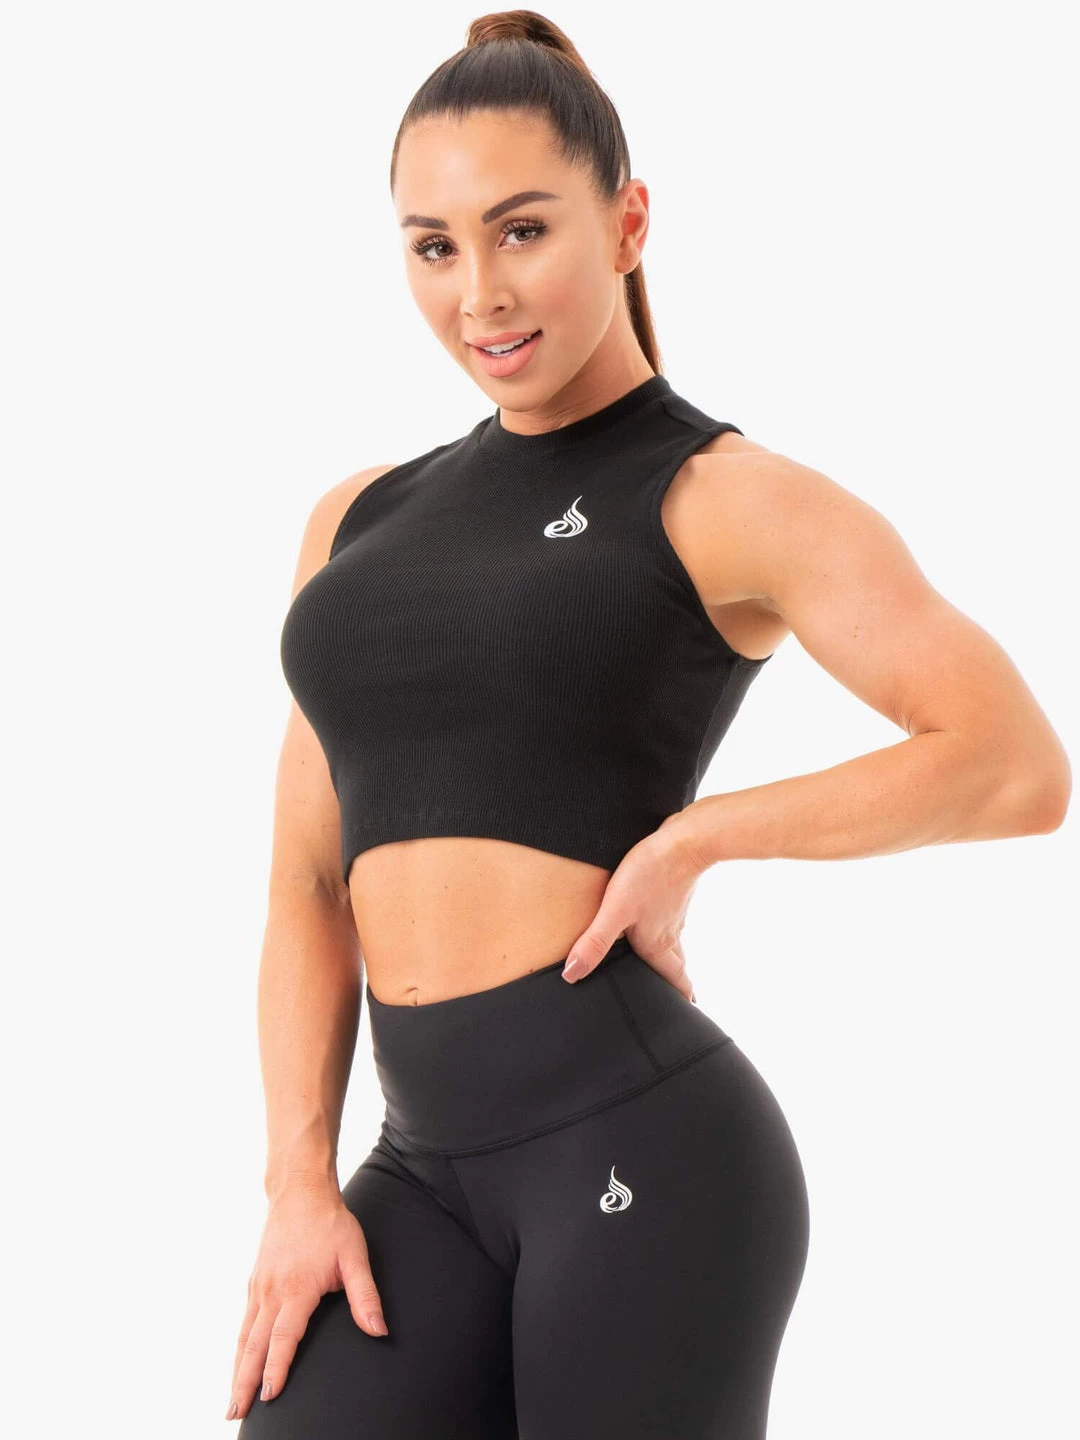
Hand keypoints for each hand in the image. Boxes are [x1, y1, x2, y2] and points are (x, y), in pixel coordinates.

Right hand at [226, 1180, 387, 1420]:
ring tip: (232, 1401)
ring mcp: (259, 1286)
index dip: (276, 1369)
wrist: (300, 1192)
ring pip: (244, 1335)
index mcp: (297, 1288)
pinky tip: (239, 1363)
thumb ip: (365, 1296)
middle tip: (235, 1413)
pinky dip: (239, 1347)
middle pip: (255, 1345)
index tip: (270, 1396)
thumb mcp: (355, 1256)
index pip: (284, 1337)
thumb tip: (378, 1329)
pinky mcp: (255, 1281)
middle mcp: (272, 1290)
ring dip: (237, 1369)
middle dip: (244, 1382)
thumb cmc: (330, 1223)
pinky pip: (244, 1321)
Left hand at [561, 815, 702, 1000]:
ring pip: (674, 944)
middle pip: (676, 966)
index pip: (673, 981)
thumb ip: (594, 942)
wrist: (683, 841)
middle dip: (676, 983)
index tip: (684, 1012)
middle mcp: (670, 934)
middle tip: (677, 995)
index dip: (679, 998)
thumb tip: (573, 974)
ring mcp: (674, 913)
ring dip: (671, 958)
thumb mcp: (615, 911)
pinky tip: (657, 920)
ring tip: (663, 964)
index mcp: (657, 945)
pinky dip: (666, 930)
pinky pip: (671, 920)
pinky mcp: (674, 893)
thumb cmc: (650, 875)